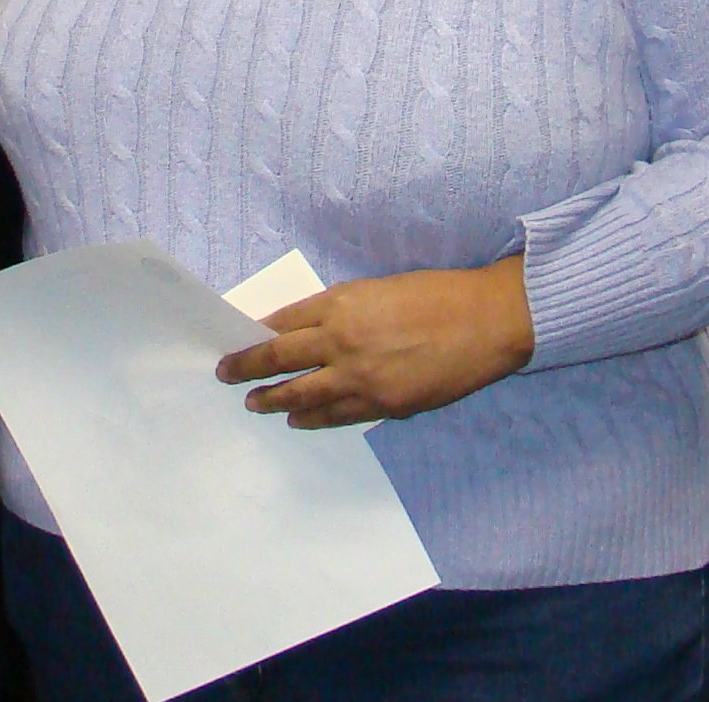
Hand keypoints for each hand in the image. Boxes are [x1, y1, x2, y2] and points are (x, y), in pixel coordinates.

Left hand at [216, 256, 534, 427]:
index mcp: (338, 304)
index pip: (281, 323)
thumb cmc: (433, 295)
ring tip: (253, 403)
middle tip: (225, 374)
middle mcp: (341, 341)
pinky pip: (336, 417)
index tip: (236, 339)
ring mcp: (360, 378)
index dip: (254, 333)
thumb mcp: (375, 289)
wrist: (483, 322)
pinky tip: (297, 420)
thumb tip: (304, 330)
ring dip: (271, 400)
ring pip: (301, 395)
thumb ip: (338, 311)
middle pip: (278, 359)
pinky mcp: (383, 406)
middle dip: (246, 368)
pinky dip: (312, 419)